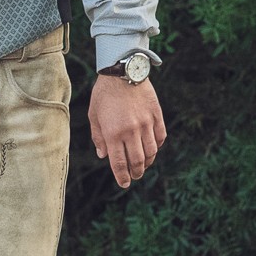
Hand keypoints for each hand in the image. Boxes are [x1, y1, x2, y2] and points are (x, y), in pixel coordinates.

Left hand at [87, 75, 165, 189]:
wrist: (123, 71)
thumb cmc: (104, 94)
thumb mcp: (94, 116)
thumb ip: (98, 137)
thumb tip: (103, 156)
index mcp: (113, 133)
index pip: (119, 163)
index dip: (122, 177)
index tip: (124, 184)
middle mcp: (131, 131)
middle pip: (137, 161)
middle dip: (136, 173)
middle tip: (135, 177)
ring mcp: (146, 123)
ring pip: (151, 151)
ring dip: (148, 162)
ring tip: (143, 165)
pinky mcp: (156, 115)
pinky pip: (160, 137)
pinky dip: (157, 146)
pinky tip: (152, 148)